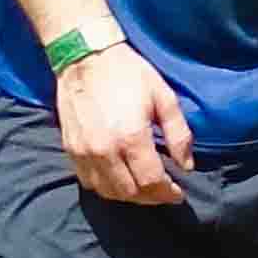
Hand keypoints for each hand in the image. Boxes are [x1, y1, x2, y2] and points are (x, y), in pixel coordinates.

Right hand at [52, 40, 194, 205]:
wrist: (86, 59)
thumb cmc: (130, 75)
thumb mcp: (164, 98)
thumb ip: (179, 135)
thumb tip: (187, 165)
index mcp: (131, 138)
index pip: (151, 182)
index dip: (167, 193)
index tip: (179, 193)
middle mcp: (104, 151)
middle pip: (130, 192)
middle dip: (151, 198)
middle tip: (165, 192)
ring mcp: (83, 153)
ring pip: (108, 192)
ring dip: (129, 196)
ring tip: (145, 189)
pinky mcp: (70, 150)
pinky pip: (88, 181)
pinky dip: (107, 188)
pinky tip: (120, 180)